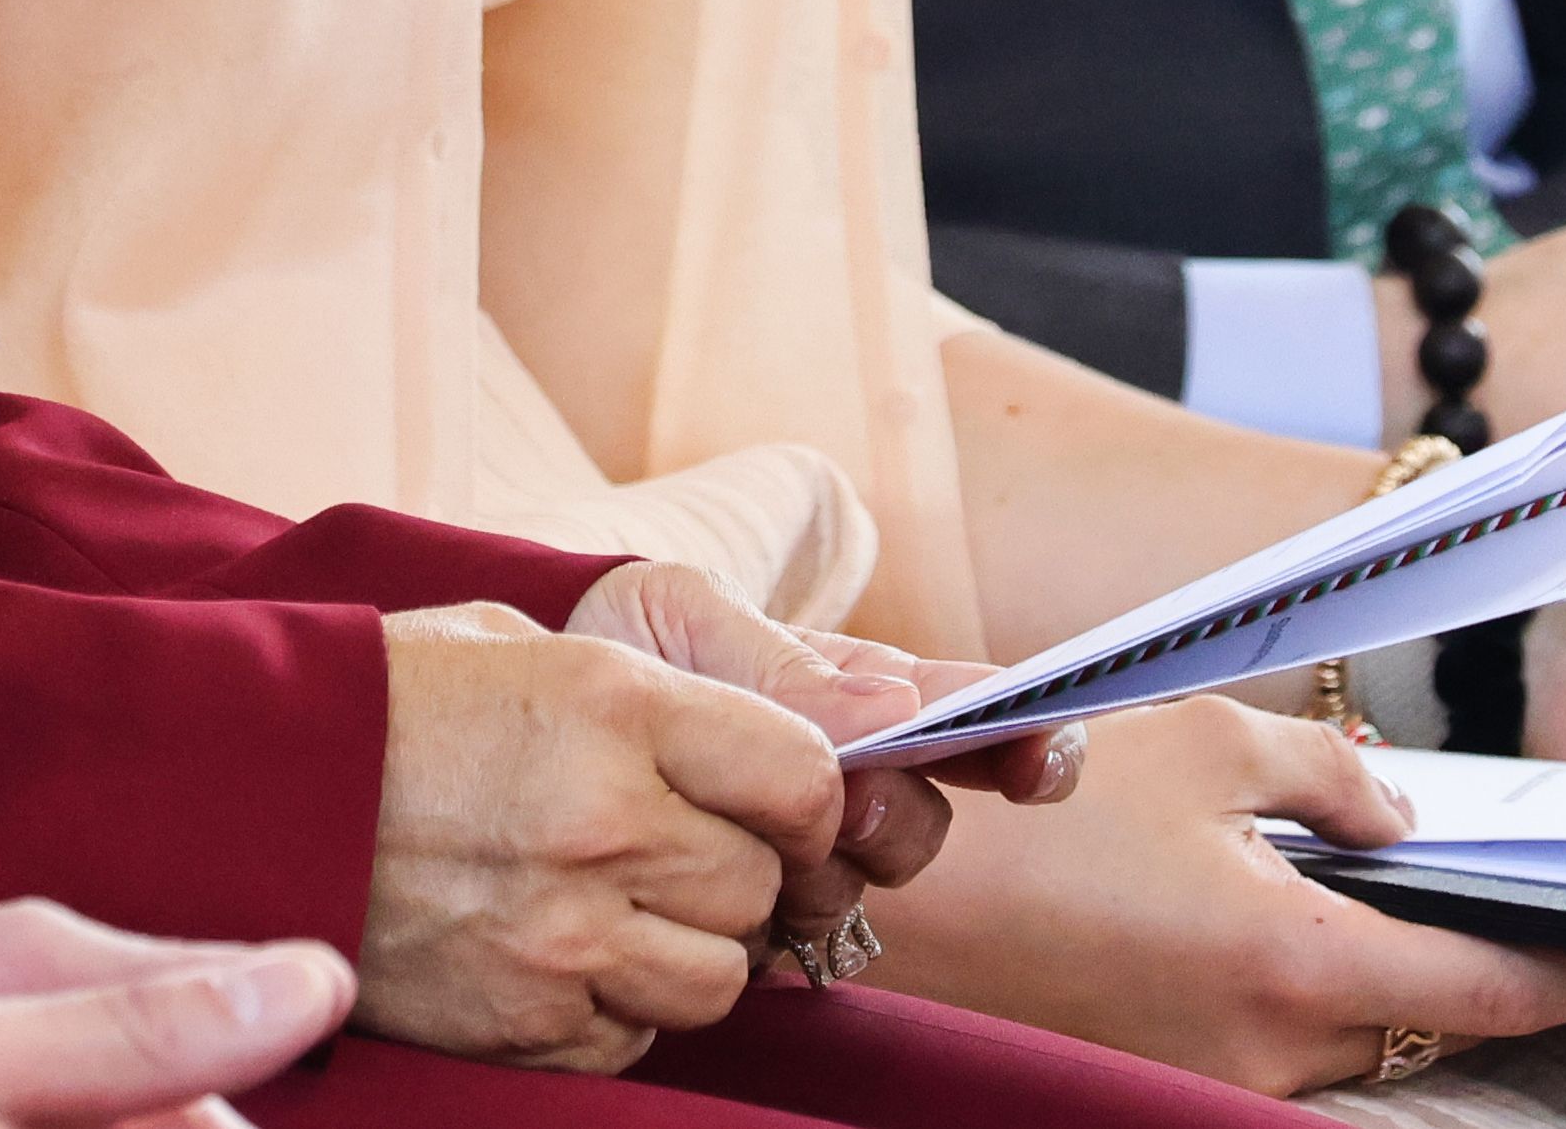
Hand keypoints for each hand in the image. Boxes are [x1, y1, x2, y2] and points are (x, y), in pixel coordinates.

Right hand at [358, 612, 831, 1065]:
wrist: (241, 789)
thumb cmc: (385, 701)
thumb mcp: (518, 640)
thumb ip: (654, 693)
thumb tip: (779, 739)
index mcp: (617, 705)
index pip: (803, 777)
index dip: (803, 797)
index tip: (770, 802)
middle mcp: (604, 824)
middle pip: (761, 887)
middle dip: (735, 873)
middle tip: (670, 850)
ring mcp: (561, 936)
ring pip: (716, 979)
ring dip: (683, 948)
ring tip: (614, 906)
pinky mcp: (518, 1022)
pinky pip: (631, 1036)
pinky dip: (611, 1006)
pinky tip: (555, 952)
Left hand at [560, 560, 1080, 909]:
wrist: (520, 726)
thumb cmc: (612, 650)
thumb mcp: (682, 618)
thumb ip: (784, 664)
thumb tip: (901, 710)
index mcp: (853, 691)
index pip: (971, 712)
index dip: (1031, 734)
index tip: (1045, 752)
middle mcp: (848, 781)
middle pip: (923, 823)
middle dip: (889, 814)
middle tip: (836, 799)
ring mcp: (806, 859)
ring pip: (863, 890)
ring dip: (816, 869)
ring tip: (744, 829)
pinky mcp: (754, 924)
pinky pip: (794, 946)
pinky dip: (765, 921)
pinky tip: (723, 883)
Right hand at [856, 691, 1565, 1093]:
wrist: (882, 890)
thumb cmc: (1031, 806)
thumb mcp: (1198, 736)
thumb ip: (1330, 776)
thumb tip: (1401, 823)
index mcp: (1297, 963)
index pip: (1502, 990)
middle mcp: (1269, 1054)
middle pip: (1435, 1028)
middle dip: (1494, 969)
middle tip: (1562, 905)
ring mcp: (1212, 1087)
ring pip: (1358, 1045)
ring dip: (1388, 982)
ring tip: (1404, 901)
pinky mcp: (1162, 1090)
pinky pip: (1280, 1052)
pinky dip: (1312, 999)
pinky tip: (1293, 928)